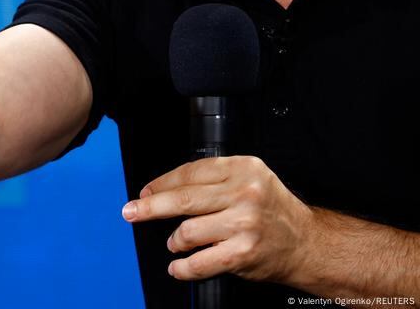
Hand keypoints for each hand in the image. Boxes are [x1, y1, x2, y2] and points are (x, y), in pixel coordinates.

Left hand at [122, 155, 312, 283]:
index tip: (146, 191)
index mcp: (242, 168)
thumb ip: (215, 180)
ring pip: (189, 230)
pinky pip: (201, 261)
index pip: (192, 172)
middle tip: (132, 211)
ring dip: (175, 240)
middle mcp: (244, 192)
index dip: (163, 183)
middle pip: (184, 198)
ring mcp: (244, 223)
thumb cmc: (273, 210)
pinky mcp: (243, 252)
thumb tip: (167, 188)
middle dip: (151, 206)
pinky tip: (178, 267)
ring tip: (175, 242)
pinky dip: (184, 267)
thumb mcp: (250, 178)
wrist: (305, 242)